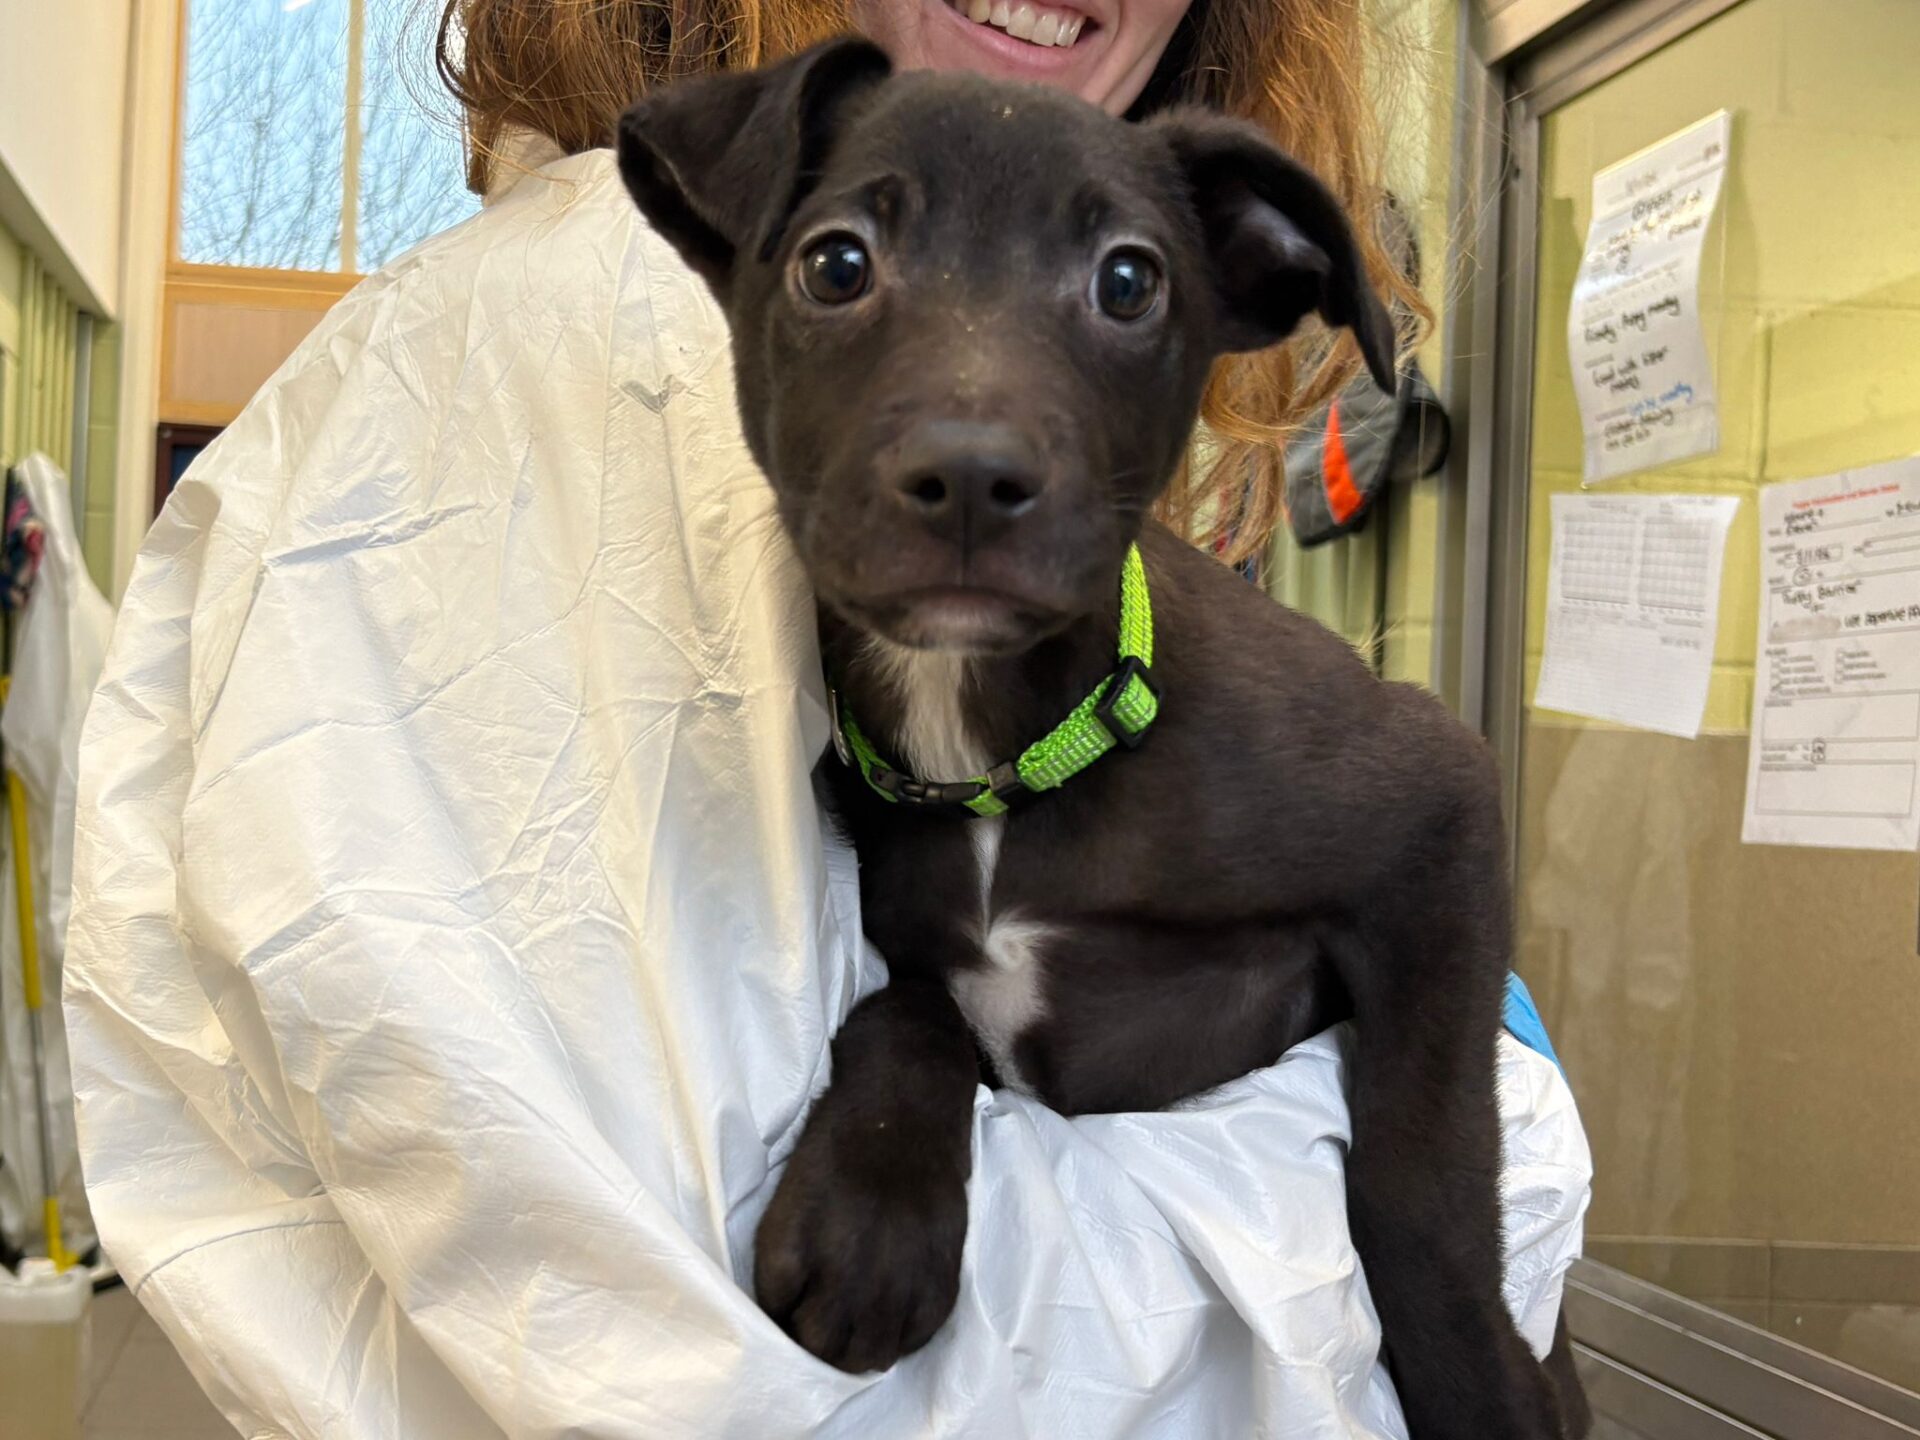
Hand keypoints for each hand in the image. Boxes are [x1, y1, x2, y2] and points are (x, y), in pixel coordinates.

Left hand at [754, 1108, 969, 1373]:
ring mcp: (897, 1276)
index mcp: (793, 1248)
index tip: (795, 1307)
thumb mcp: (784, 1206)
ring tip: (861, 1321)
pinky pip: (918, 1337)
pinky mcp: (941, 1274)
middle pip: (824, 1349)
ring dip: (859, 1348)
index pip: (778, 1322)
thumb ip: (780, 1269)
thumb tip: (789, 1320)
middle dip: (818, 1343)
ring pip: (871, 1355)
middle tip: (827, 1319)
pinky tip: (896, 1311)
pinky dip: (903, 1335)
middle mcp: (844, 1270)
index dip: (783, 1321)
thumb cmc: (835, 1156)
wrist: (904, 1112)